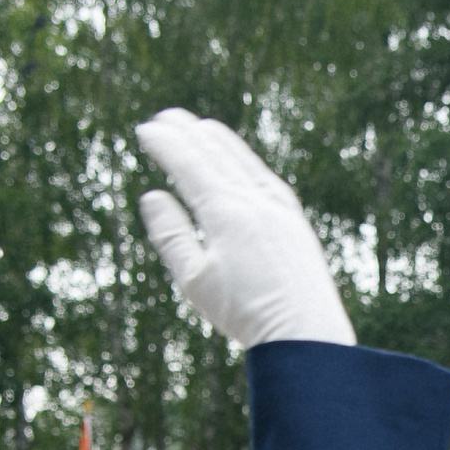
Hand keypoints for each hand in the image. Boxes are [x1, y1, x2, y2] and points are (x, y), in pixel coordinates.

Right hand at [135, 108, 354, 349]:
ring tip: (203, 128)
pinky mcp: (295, 222)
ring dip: (221, 142)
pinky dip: (248, 163)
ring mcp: (279, 208)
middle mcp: (255, 200)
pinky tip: (243, 164)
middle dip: (189, 133)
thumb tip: (152, 195)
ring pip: (244, 162)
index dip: (165, 144)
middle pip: (216, 154)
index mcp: (225, 211)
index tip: (146, 130)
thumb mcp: (194, 279)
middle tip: (167, 117)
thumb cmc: (243, 312)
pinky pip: (266, 178)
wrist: (303, 333)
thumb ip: (171, 234)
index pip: (189, 165)